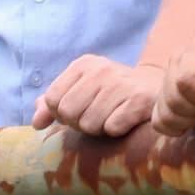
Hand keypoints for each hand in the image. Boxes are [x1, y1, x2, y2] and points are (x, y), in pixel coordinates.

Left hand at [33, 53, 160, 137]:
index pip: (52, 100)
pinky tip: (127, 120)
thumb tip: (36, 122)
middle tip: (97, 117)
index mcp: (83, 64)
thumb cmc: (113, 95)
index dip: (62, 114)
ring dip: (100, 129)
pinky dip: (117, 130)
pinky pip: (112, 128)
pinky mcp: (140, 100)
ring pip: (90, 124)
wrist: (158, 90)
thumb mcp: (82, 92)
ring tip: (113, 117)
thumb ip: (54, 105)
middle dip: (80, 124)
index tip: (80, 111)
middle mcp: (101, 69)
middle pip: (68, 113)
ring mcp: (121, 83)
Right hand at [151, 39, 194, 133]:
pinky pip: (158, 121)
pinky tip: (194, 120)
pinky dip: (175, 126)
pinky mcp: (164, 97)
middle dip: (194, 111)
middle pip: (171, 97)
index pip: (185, 80)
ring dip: (185, 120)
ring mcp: (168, 78)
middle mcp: (178, 60)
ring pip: (162, 111)